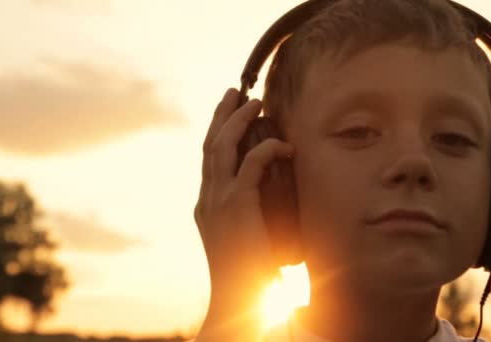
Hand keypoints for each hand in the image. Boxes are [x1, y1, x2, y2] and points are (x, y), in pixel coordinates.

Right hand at [194, 88, 293, 337]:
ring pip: (222, 147)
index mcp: (206, 206)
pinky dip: (267, 149)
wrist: (239, 301)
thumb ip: (248, 217)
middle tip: (235, 92)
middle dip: (223, 114)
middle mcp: (207, 200)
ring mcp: (218, 203)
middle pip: (210, 145)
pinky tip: (284, 145)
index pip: (208, 159)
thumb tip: (268, 202)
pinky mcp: (237, 208)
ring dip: (239, 120)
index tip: (229, 111)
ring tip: (256, 102)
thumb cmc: (248, 275)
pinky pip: (251, 164)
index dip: (218, 131)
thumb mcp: (243, 240)